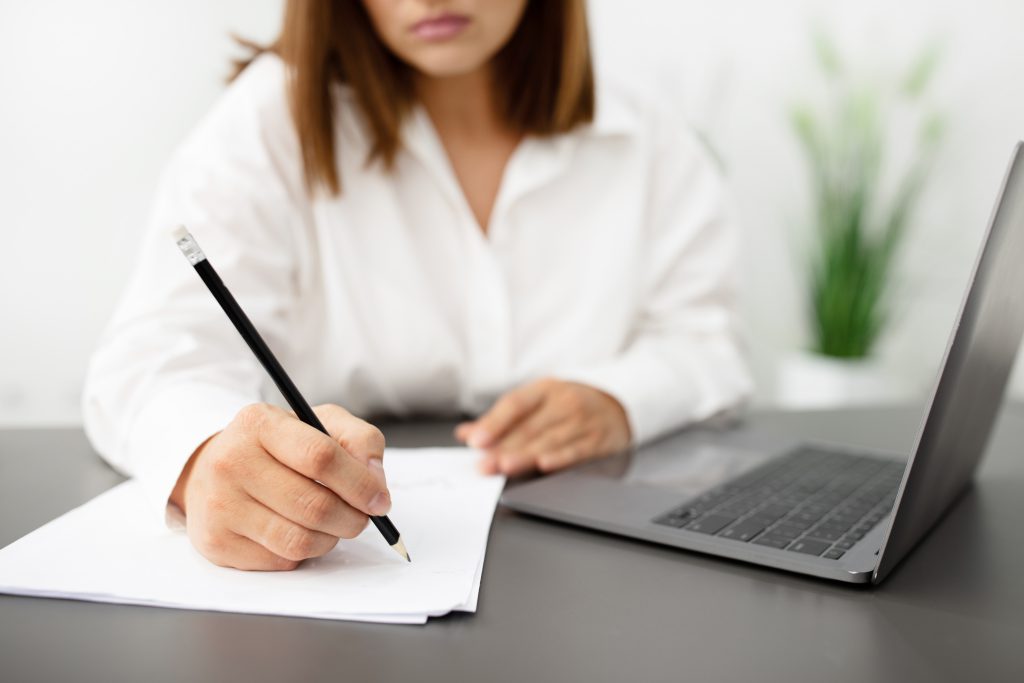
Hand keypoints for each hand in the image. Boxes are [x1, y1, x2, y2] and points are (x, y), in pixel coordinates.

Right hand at [169, 403, 389, 570]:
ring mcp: (220, 505)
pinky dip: (303, 553)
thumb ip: (359, 440)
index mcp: (260, 424)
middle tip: (362, 517)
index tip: (380, 500)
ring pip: (299, 540)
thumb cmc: (277, 447)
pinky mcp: (217, 543)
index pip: (320, 456)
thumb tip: (376, 480)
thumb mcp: (319, 423)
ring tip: (332, 524)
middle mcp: (232, 462)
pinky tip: (299, 531)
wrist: (212, 469)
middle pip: (314, 505)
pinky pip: (281, 560)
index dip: (359, 483)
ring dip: (330, 539)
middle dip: (352, 518)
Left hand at [455, 379, 630, 476]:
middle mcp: (564, 403)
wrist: (618, 403)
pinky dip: (560, 458)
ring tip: (504, 467)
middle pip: (530, 427)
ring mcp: (583, 421)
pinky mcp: (598, 440)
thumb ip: (501, 419)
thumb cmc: (568, 405)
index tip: (476, 440)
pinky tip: (544, 465)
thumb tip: (466, 434)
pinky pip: (577, 450)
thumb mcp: (538, 401)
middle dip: (504, 448)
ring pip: (550, 441)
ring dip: (526, 456)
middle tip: (484, 464)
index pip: (516, 404)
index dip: (494, 423)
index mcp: (545, 390)